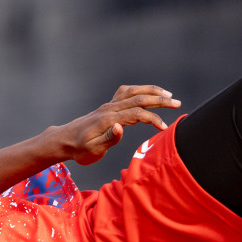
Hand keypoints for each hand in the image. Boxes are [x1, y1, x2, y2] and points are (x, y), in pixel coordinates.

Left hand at [46, 86, 181, 165]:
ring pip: (134, 92)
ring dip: (152, 92)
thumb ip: (108, 139)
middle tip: (177, 103)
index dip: (152, 118)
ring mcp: (109, 105)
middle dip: (159, 100)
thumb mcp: (92, 150)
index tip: (164, 128)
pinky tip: (148, 93)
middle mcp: (109, 108)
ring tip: (168, 95)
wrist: (64, 140)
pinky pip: (126, 92)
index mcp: (108, 119)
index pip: (136, 114)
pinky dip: (140, 90)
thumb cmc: (79, 150)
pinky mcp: (108, 106)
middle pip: (138, 98)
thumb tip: (120, 127)